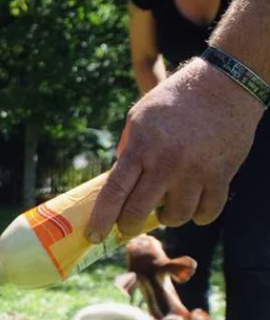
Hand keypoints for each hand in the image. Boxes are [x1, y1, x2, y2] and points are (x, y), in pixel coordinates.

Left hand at [87, 58, 264, 240]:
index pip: (114, 192)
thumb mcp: (140, 118)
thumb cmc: (176, 100)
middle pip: (138, 211)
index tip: (94, 236)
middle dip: (128, 226)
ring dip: (168, 218)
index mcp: (141, 147)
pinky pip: (208, 212)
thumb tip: (117, 181)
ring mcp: (196, 170)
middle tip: (128, 225)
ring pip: (176, 217)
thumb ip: (127, 150)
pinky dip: (199, 215)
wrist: (226, 84)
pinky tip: (193, 206)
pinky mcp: (222, 174)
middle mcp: (167, 162)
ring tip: (166, 206)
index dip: (101, 219)